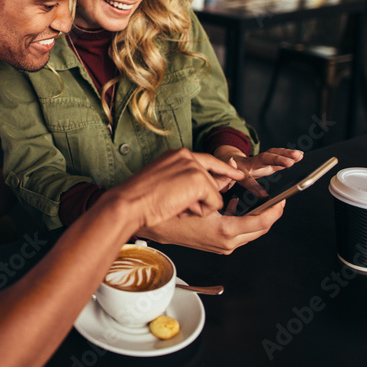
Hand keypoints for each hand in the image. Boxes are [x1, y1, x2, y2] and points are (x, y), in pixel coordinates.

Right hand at [110, 148, 244, 228]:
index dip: (223, 169)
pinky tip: (183, 208)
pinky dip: (201, 211)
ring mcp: (194, 167)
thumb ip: (185, 182)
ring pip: (214, 193)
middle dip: (203, 199)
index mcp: (177, 155)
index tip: (237, 174)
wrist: (129, 204)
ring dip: (200, 206)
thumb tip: (215, 188)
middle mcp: (187, 156)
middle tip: (180, 206)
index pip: (207, 160)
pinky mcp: (199, 180)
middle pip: (212, 182)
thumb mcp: (165, 186)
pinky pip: (215, 202)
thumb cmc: (140, 201)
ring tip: (176, 206)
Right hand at [136, 199, 285, 254]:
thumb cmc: (173, 211)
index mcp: (226, 231)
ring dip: (256, 217)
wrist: (150, 224)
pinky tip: (236, 205)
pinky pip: (238, 233)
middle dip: (270, 214)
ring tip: (260, 202)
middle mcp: (226, 243)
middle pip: (259, 229)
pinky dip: (242, 220)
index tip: (283, 200)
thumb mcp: (203, 197)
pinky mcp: (216, 245)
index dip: (276, 210)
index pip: (262, 222)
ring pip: (250, 232)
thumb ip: (223, 186)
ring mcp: (221, 246)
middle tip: (277, 201)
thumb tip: (234, 171)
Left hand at [213, 146, 302, 197]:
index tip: (265, 196)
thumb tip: (224, 191)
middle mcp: (250, 163)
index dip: (255, 187)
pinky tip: (299, 155)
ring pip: (272, 155)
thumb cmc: (223, 173)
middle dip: (276, 160)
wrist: (225, 159)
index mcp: (238, 171)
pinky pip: (277, 155)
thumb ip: (222, 184)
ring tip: (298, 156)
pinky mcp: (266, 160)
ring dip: (286, 154)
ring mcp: (258, 160)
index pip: (247, 179)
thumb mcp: (219, 180)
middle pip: (264, 160)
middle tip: (289, 163)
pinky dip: (288, 154)